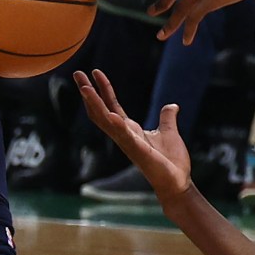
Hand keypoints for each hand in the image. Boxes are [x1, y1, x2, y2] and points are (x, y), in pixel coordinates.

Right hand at [73, 73, 193, 200]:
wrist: (177, 182)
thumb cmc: (171, 161)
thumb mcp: (169, 132)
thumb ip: (167, 118)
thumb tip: (172, 105)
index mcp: (129, 130)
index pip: (111, 106)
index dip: (103, 89)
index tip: (95, 72)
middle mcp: (124, 135)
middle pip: (100, 111)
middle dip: (89, 92)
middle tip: (77, 73)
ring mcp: (129, 143)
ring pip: (105, 121)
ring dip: (95, 104)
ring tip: (84, 88)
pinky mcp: (139, 151)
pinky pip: (124, 136)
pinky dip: (117, 125)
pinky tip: (111, 114)